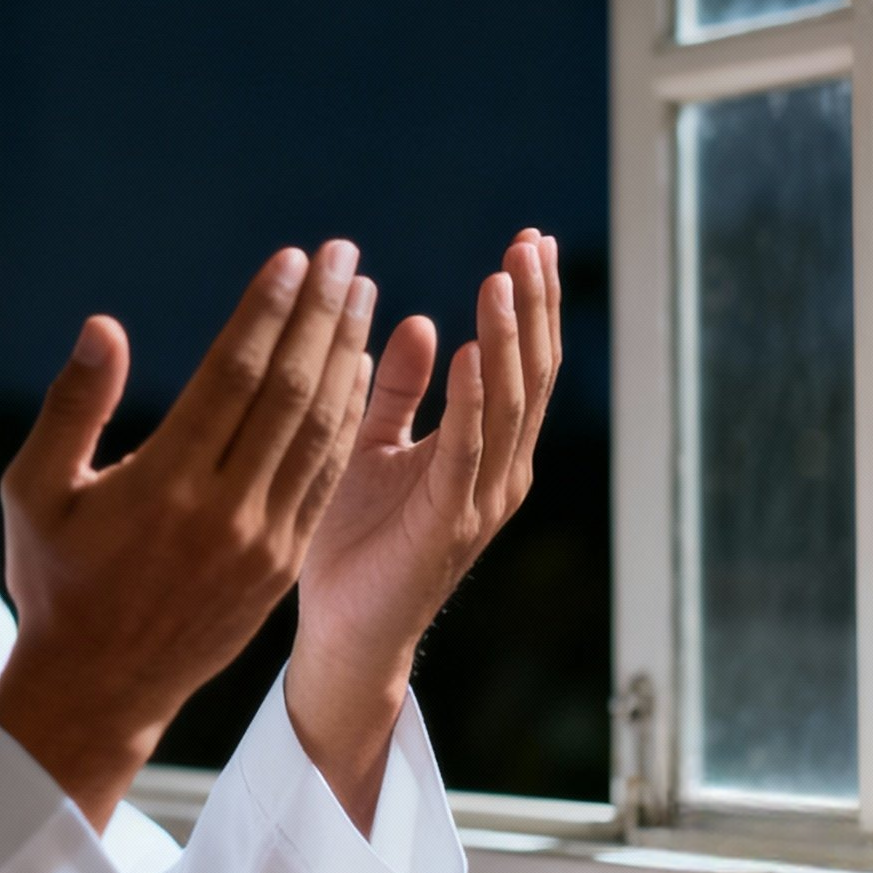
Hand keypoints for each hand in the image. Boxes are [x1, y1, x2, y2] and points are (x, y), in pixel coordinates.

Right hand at [0, 241, 378, 828]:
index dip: (267, 312)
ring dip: (346, 357)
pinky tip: (359, 371)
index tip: (294, 260)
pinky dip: (347, 419)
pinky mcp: (283, 565)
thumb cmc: (56, 579)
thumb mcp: (36, 492)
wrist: (99, 689)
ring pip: (320, 433)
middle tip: (344, 257)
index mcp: (163, 486)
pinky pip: (326, 479)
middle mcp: (224, 512)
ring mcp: (263, 542)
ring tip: (362, 298)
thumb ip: (73, 406)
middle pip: (288, 393)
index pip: (232, 377)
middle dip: (320, 316)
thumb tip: (105, 328)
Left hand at [286, 231, 561, 826]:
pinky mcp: (445, 525)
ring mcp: (479, 500)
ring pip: (506, 403)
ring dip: (506, 337)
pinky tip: (466, 349)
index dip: (528, 302)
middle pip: (529, 373)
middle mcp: (498, 472)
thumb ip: (399, 390)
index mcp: (485, 451)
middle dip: (532, 306)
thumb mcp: (372, 445)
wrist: (340, 633)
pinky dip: (470, 397)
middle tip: (528, 243)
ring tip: (501, 278)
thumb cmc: (355, 543)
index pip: (519, 361)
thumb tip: (419, 319)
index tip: (527, 239)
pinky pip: (465, 450)